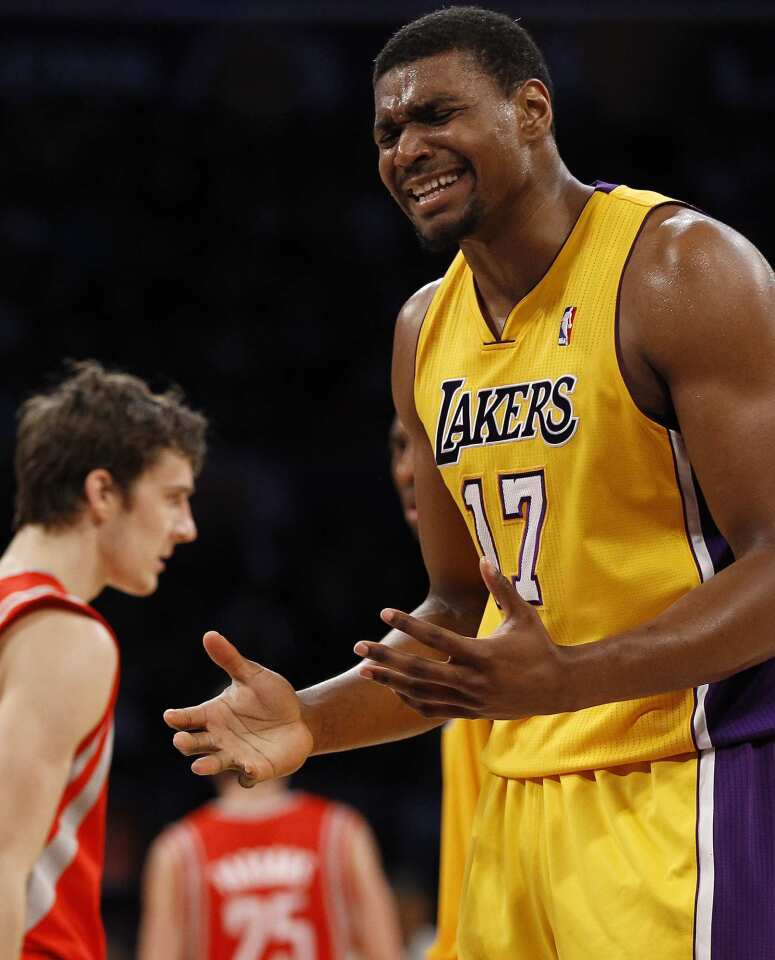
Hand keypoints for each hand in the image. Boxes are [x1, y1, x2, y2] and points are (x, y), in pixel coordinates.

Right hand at [164, 631, 312, 786]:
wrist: (300, 719)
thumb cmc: (271, 696)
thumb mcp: (252, 675)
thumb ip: (230, 659)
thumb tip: (209, 634)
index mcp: (213, 714)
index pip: (188, 718)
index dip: (178, 718)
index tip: (170, 716)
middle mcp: (218, 738)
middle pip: (194, 744)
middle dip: (186, 744)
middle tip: (181, 740)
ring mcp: (235, 756)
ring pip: (215, 763)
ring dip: (207, 766)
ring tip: (200, 766)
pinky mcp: (256, 770)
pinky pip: (248, 776)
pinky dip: (247, 775)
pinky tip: (249, 770)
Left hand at [354, 558, 573, 719]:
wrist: (558, 689)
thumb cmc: (539, 646)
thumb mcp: (522, 614)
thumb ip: (501, 587)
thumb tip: (484, 559)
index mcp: (483, 654)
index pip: (437, 638)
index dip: (409, 624)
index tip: (384, 612)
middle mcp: (473, 680)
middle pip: (419, 670)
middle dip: (385, 659)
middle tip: (358, 648)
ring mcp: (469, 700)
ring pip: (420, 693)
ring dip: (390, 682)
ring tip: (364, 671)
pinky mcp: (470, 713)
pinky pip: (432, 709)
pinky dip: (410, 699)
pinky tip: (393, 688)